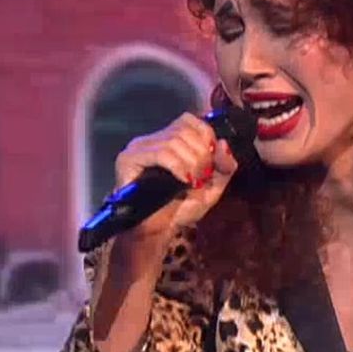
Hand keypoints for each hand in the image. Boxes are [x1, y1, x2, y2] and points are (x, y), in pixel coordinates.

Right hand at [111, 112, 238, 239]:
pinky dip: (178, 165)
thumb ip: (224, 166)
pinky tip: (182, 180)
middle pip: (185, 129)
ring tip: (192, 182)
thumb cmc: (181, 209)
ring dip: (192, 162)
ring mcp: (139, 147)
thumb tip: (223, 143)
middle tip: (202, 177)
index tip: (211, 162)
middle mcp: (153, 139)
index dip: (207, 137)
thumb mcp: (212, 187)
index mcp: (171, 139)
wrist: (157, 231)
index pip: (191, 120)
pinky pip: (160, 152)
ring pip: (174, 140)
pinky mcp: (128, 159)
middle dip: (202, 154)